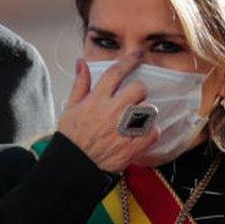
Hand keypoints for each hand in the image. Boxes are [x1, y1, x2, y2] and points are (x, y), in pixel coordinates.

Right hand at [57, 53, 158, 172]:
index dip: (129, 61)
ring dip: (146, 113)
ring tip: (136, 119)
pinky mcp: (132, 147)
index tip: (138, 55)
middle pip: (139, 89)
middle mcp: (110, 113)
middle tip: (133, 101)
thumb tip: (82, 62)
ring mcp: (122, 130)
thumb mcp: (70, 109)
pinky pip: (154, 132)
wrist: (72, 168)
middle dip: (139, 92)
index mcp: (95, 101)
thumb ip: (80, 85)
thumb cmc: (72, 138)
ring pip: (149, 109)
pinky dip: (151, 132)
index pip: (115, 73)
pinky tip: (141, 134)